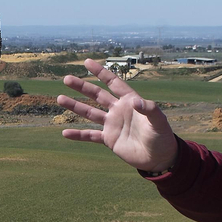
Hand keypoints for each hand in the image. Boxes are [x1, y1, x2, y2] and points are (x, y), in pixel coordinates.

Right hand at [56, 59, 178, 171]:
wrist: (159, 157)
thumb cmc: (162, 136)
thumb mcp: (158, 121)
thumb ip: (148, 109)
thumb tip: (134, 101)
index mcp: (130, 101)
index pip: (113, 83)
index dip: (101, 73)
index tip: (87, 63)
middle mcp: (118, 110)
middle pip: (96, 96)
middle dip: (82, 87)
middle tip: (67, 79)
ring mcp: (112, 125)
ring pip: (90, 113)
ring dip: (75, 106)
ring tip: (60, 98)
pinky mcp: (109, 139)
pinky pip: (90, 135)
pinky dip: (78, 135)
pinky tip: (64, 133)